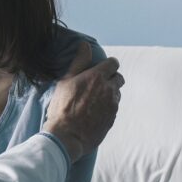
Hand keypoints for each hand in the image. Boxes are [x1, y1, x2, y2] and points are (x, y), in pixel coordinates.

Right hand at [43, 42, 124, 161]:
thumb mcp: (65, 81)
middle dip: (111, 78)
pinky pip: (114, 107)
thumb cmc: (62, 108)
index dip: (108, 65)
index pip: (113, 63)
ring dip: (109, 93)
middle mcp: (109, 89)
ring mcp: (113, 104)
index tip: (101, 68)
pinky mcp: (113, 118)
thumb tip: (84, 45)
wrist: (67, 136)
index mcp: (97, 77)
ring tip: (93, 100)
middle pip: (119, 77)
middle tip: (96, 84)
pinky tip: (94, 112)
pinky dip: (107, 107)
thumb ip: (79, 62)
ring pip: (117, 93)